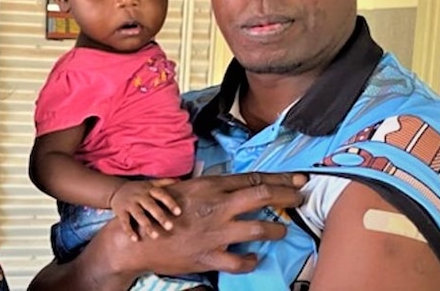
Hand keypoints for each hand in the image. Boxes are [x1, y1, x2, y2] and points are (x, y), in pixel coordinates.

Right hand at [108, 172, 307, 277]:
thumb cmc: (159, 209)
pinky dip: (250, 260)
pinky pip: (240, 261)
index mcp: (210, 186)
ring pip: (259, 228)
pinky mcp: (210, 256)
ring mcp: (216, 233)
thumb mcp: (185, 188)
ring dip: (276, 229)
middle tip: (300, 198)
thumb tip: (233, 184)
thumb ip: (211, 186)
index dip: (279, 179)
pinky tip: (254, 257)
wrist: (139, 239)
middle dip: (287, 196)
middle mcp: (217, 207)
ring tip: (282, 230)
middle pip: (262, 196)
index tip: (297, 179)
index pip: (252, 179)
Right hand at [108, 178, 180, 240]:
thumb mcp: (150, 183)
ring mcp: (129, 204)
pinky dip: (129, 231)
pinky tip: (135, 239)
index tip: (179, 212)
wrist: (116, 190)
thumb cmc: (139, 189)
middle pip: (150, 206)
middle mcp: (139, 196)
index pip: (161, 195)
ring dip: (147, 226)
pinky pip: (124, 222)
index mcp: (148, 189)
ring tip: (155, 236)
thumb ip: (164, 182)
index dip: (170, 203)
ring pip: (138, 215)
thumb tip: (180, 180)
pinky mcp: (120, 212)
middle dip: (160, 216)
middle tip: (170, 227)